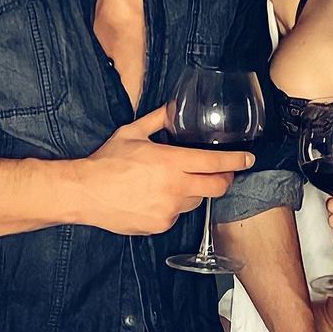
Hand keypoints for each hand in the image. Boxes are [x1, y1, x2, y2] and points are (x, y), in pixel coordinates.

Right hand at [77, 106, 251, 235]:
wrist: (84, 193)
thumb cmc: (106, 162)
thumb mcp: (132, 132)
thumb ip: (158, 119)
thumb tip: (173, 106)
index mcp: (170, 162)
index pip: (214, 162)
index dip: (236, 161)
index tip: (248, 159)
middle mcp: (174, 187)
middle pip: (216, 187)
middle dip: (224, 179)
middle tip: (222, 173)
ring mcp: (169, 209)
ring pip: (197, 201)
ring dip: (194, 192)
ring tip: (175, 183)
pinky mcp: (160, 225)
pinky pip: (177, 215)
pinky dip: (174, 206)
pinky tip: (157, 197)